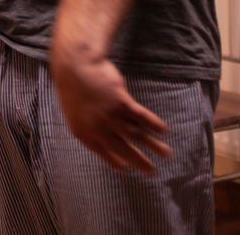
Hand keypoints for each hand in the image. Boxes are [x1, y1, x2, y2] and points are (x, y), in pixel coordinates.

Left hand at [50, 44, 170, 173]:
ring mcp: (111, 116)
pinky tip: (164, 130)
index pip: (103, 154)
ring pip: (136, 135)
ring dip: (154, 145)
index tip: (125, 168)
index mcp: (84, 134)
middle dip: (139, 161)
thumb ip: (88, 127)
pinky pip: (141, 117)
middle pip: (123, 149)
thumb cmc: (73, 87)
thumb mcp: (74, 113)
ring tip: (167, 154)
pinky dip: (154, 124)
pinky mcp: (121, 102)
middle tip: (151, 172)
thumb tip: (102, 137)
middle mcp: (99, 129)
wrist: (75, 66)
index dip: (116, 162)